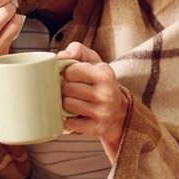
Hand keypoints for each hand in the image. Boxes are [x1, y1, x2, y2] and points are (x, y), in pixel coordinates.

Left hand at [57, 42, 128, 160]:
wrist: (118, 111)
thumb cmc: (99, 82)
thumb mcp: (93, 61)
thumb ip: (77, 50)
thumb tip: (60, 56)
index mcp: (104, 74)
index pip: (70, 71)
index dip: (66, 72)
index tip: (70, 75)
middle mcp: (106, 94)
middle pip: (66, 88)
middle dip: (64, 88)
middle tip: (70, 89)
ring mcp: (102, 112)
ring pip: (67, 105)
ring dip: (65, 103)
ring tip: (74, 101)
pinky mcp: (97, 128)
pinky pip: (70, 123)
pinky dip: (69, 120)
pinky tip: (76, 115)